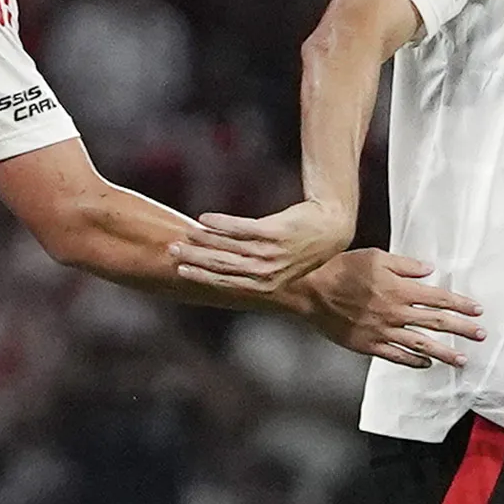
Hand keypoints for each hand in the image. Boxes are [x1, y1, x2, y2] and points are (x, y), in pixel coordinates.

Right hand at [172, 196, 354, 293]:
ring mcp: (270, 252)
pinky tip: (204, 218)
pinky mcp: (273, 232)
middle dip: (194, 259)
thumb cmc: (302, 249)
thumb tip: (223, 273)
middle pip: (221, 265)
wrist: (331, 228)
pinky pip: (239, 228)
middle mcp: (266, 272)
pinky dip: (219, 223)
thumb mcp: (280, 268)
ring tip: (186, 234)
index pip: (224, 282)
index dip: (200, 275)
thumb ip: (253, 274)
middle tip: (172, 251)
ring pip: (227, 247)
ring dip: (202, 240)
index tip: (179, 270)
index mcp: (265, 285)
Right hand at [292, 250, 484, 369]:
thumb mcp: (375, 257)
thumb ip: (405, 265)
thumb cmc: (339, 269)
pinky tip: (425, 364)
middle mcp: (395, 313)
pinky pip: (395, 356)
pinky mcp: (367, 344)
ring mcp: (381, 331)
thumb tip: (428, 270)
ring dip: (444, 352)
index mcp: (400, 290)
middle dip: (462, 329)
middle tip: (480, 335)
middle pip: (436, 323)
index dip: (461, 304)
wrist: (309, 290)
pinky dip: (413, 361)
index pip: (439, 298)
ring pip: (420, 344)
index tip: (477, 311)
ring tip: (462, 359)